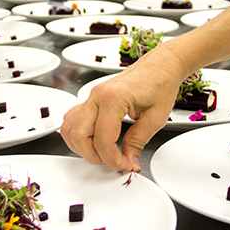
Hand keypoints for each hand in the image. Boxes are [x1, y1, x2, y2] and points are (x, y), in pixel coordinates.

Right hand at [60, 50, 181, 170]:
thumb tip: (128, 158)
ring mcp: (92, 95)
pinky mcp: (92, 98)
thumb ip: (138, 141)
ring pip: (69, 127)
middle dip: (94, 156)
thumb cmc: (160, 83)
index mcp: (114, 98)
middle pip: (79, 135)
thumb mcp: (155, 118)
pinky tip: (92, 141)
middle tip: (112, 161)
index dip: (113, 159)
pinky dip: (77, 133)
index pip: (103, 139)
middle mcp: (98, 95)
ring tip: (101, 153)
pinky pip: (73, 118)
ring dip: (81, 146)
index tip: (125, 164)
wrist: (160, 65)